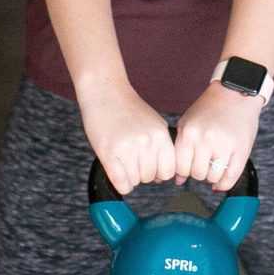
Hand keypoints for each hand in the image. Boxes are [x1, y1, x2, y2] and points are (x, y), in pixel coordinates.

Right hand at [78, 79, 175, 195]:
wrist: (105, 91)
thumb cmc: (129, 109)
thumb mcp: (153, 123)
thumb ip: (160, 147)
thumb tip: (160, 178)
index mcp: (160, 134)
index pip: (168, 170)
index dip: (159, 172)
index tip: (150, 166)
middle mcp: (146, 141)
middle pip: (150, 178)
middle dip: (142, 174)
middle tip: (132, 160)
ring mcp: (127, 147)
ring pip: (135, 181)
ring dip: (129, 176)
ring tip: (123, 160)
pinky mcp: (108, 153)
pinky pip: (121, 183)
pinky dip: (120, 183)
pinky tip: (117, 170)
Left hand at [174, 81, 262, 193]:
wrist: (235, 92)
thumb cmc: (209, 108)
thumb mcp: (188, 122)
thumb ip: (180, 149)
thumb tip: (178, 180)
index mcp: (189, 132)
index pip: (180, 168)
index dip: (183, 171)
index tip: (188, 166)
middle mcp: (205, 139)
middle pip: (197, 174)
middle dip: (199, 172)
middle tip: (203, 164)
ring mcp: (224, 145)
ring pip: (213, 178)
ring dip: (212, 177)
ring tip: (213, 166)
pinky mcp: (242, 150)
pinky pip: (230, 178)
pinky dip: (224, 183)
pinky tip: (221, 180)